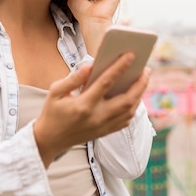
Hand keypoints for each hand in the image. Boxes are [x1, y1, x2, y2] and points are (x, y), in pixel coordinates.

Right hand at [32, 52, 148, 165]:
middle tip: (146, 69)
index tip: (130, 55)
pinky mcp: (105, 132)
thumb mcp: (55, 92)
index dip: (119, 67)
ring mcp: (103, 127)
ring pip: (130, 111)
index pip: (106, 82)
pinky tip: (134, 96)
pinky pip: (126, 121)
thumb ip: (73, 78)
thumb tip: (90, 66)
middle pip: (127, 100)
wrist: (49, 140)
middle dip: (140, 83)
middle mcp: (96, 117)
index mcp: (83, 105)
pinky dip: (133, 107)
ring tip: (143, 80)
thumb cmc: (52, 112)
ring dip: (139, 95)